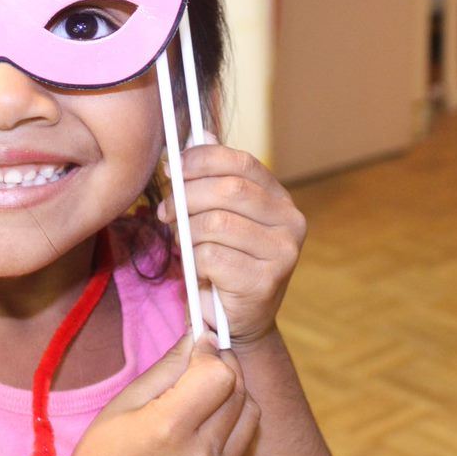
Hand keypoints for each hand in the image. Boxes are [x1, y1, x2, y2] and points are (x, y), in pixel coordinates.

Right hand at [67, 334, 259, 455]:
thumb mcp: (124, 405)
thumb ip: (167, 368)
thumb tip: (197, 337)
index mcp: (169, 429)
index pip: (219, 374)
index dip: (209, 352)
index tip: (199, 344)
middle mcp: (201, 453)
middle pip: (237, 388)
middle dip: (222, 364)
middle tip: (201, 359)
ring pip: (250, 410)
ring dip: (233, 390)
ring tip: (205, 388)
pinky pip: (247, 435)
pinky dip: (236, 415)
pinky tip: (210, 414)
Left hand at [159, 137, 307, 345]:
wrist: (235, 323)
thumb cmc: (223, 264)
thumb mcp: (218, 216)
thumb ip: (214, 177)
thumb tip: (201, 131)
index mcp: (280, 199)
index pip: (242, 162)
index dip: (202, 160)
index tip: (173, 169)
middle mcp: (291, 222)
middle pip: (228, 190)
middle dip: (186, 196)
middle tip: (165, 211)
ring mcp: (283, 253)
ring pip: (216, 224)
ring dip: (188, 233)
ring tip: (183, 244)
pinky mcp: (265, 281)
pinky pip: (212, 257)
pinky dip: (194, 262)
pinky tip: (198, 270)